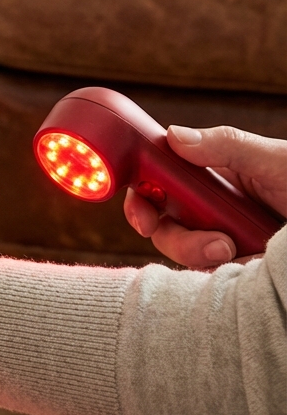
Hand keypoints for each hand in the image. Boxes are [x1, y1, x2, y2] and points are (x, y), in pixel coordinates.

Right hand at [124, 125, 286, 267]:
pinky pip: (209, 278)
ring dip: (197, 251)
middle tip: (175, 232)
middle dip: (166, 232)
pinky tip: (246, 261)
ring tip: (233, 248)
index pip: (161, 187)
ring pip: (182, 255)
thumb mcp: (272, 160)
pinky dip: (220, 271)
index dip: (142, 199)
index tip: (142, 211)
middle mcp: (213, 213)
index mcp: (215, 182)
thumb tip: (173, 136)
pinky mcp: (238, 271)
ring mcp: (224, 243)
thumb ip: (224, 147)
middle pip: (162, 225)